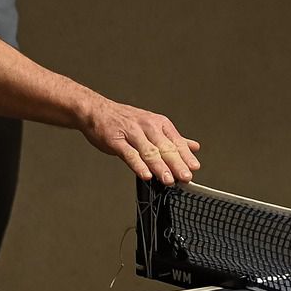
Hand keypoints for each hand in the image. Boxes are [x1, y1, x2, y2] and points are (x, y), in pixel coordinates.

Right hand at [81, 101, 200, 183]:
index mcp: (159, 123)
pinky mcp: (115, 140)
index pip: (176, 141)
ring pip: (149, 151)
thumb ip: (172, 139)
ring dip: (160, 167)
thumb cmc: (125, 121)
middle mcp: (147, 126)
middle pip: (165, 148)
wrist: (95, 110)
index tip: (194, 168)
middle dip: (177, 164)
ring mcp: (131, 133)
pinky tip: (146, 175)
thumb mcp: (152, 126)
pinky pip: (129, 154)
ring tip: (169, 180)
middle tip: (186, 177)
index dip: (186, 156)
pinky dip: (138, 165)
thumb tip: (194, 147)